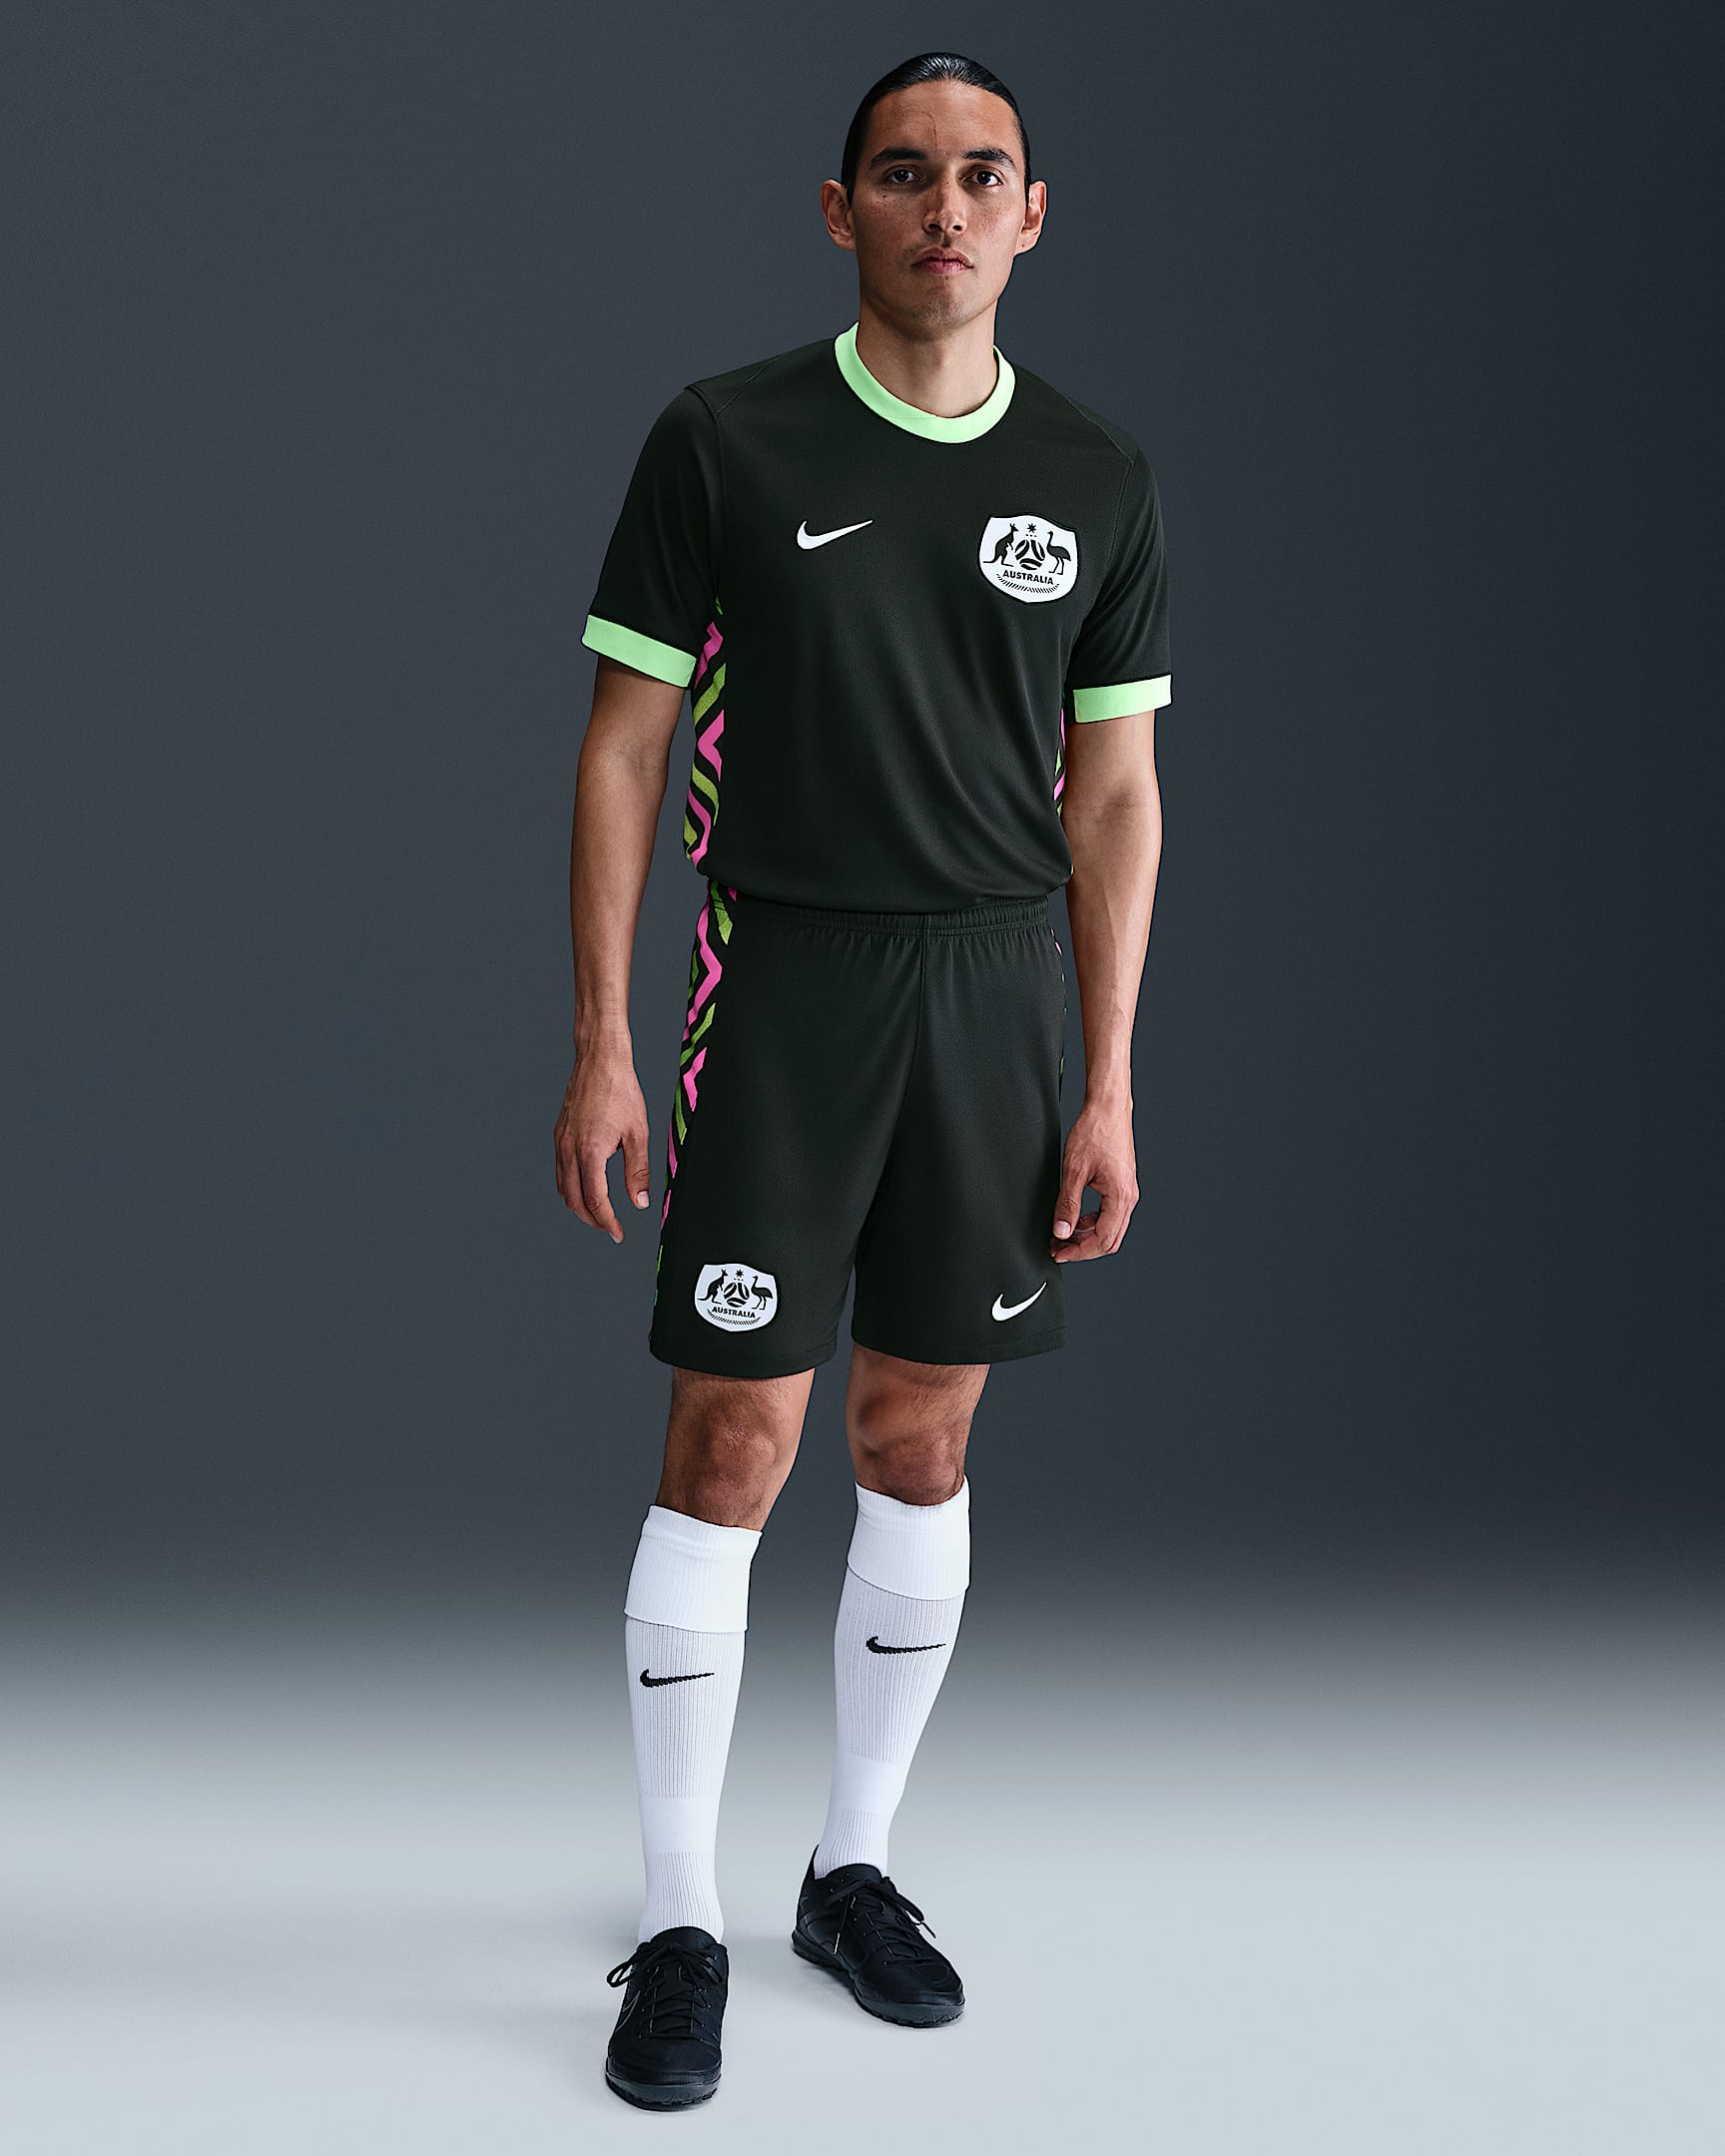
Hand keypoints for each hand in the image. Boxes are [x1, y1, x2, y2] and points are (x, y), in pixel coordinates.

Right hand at [554, 1050, 652, 1242]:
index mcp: (590, 1151)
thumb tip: (640, 1202)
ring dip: (579, 1205)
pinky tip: (586, 1186)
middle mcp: (569, 1149)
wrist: (599, 1061)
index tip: (618, 1233)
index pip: (595, 1200)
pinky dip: (571, 1187)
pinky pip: (560, 1170)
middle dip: (592, 1219)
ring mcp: (560, 1141)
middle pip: (573, 1200)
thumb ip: (638, 1171)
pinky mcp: (559, 1134)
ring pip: (562, 1187)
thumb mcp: (638, 1133)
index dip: (607, 1222)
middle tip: (610, 1227)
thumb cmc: (620, 1091)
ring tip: (599, 1212)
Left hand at [1050, 1095, 1137, 1261]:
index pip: (1103, 1239)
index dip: (1080, 1251)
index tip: (1060, 1252)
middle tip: (1059, 1248)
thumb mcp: (1074, 1171)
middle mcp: (1128, 1197)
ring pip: (1110, 1228)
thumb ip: (1067, 1204)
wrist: (1107, 1108)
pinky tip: (1075, 1218)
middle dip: (1083, 1248)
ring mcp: (1127, 1191)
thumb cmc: (1094, 1132)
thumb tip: (1062, 1231)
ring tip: (1063, 1234)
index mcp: (1120, 1196)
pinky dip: (1092, 1221)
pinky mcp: (1121, 1185)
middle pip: (1110, 1239)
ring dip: (1087, 1235)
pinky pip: (1109, 1214)